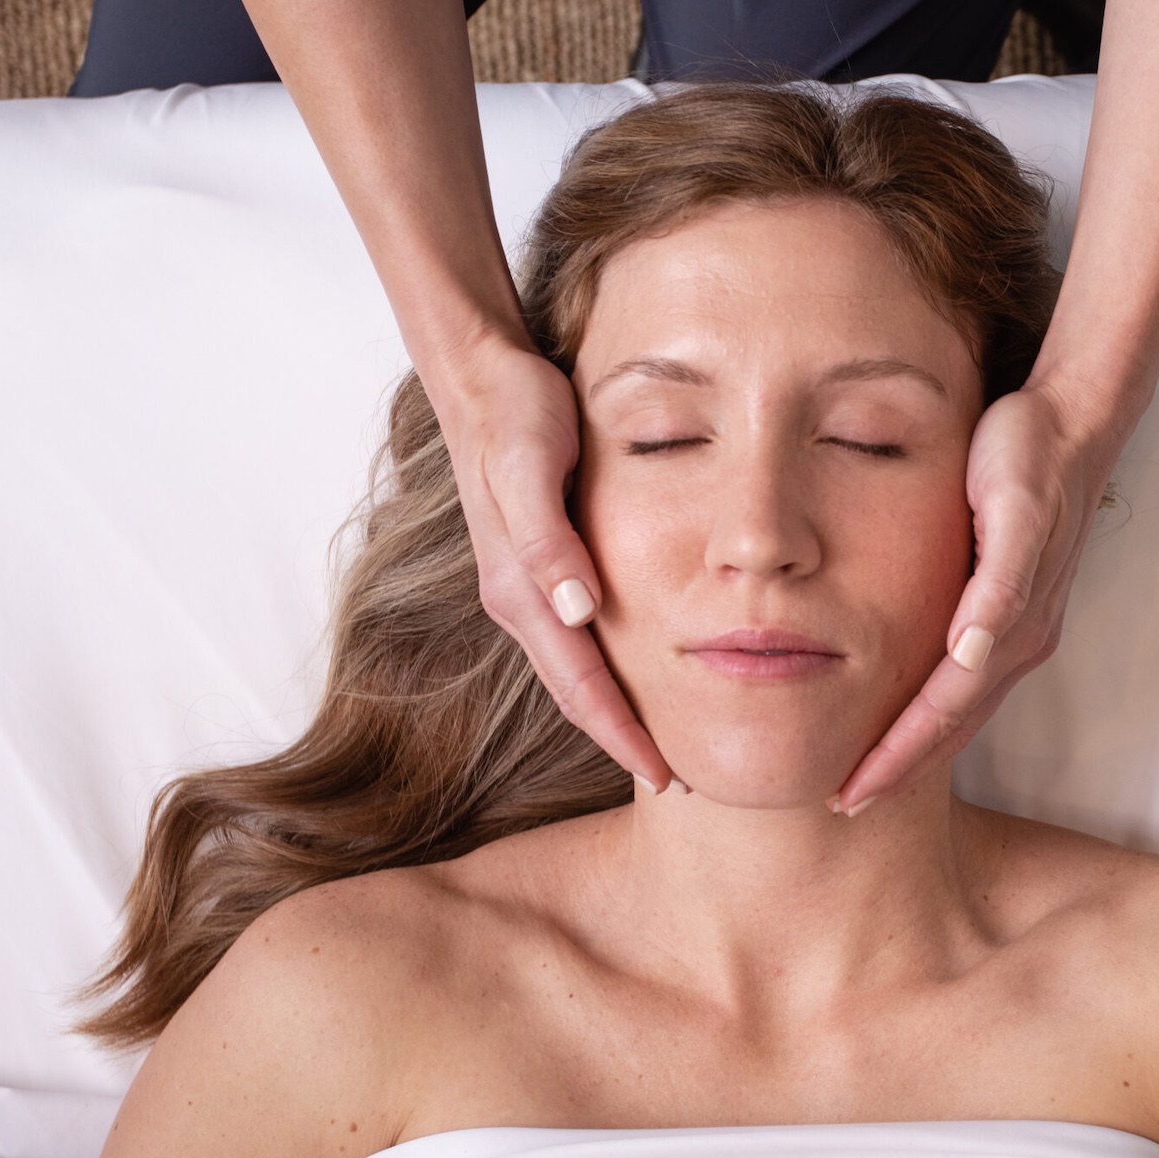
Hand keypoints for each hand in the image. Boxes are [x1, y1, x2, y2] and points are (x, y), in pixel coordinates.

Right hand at [431, 335, 677, 792]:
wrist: (480, 377)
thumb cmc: (514, 415)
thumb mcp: (531, 466)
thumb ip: (548, 540)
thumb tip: (577, 610)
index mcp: (521, 590)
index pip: (579, 685)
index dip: (621, 734)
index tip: (663, 776)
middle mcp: (521, 600)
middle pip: (578, 692)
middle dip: (623, 739)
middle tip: (678, 780)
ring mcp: (526, 587)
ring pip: (577, 670)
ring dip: (616, 711)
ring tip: (666, 744)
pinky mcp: (539, 567)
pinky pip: (577, 639)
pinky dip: (608, 671)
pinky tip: (641, 675)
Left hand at [834, 380, 1117, 813]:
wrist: (1074, 420)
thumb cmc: (1030, 453)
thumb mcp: (1014, 507)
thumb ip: (999, 583)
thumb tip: (970, 652)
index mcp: (1014, 624)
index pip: (943, 709)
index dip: (896, 754)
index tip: (851, 791)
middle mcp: (1019, 639)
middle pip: (952, 724)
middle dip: (900, 767)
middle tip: (845, 802)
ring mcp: (1020, 629)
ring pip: (961, 708)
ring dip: (917, 746)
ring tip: (868, 772)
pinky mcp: (1012, 608)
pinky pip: (966, 680)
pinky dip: (933, 710)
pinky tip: (908, 711)